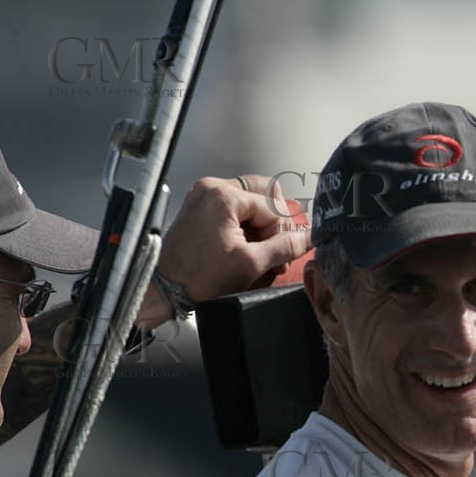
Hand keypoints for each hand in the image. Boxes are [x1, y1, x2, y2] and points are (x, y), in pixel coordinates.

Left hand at [139, 174, 310, 326]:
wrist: (167, 288)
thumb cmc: (198, 276)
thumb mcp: (251, 264)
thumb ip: (286, 248)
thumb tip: (309, 238)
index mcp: (223, 195)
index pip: (273, 207)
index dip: (279, 234)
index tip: (273, 255)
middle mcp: (211, 188)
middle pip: (264, 195)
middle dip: (272, 225)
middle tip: (268, 249)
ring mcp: (203, 196)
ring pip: (250, 202)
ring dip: (259, 227)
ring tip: (253, 252)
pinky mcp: (200, 207)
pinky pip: (234, 208)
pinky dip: (243, 226)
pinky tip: (241, 247)